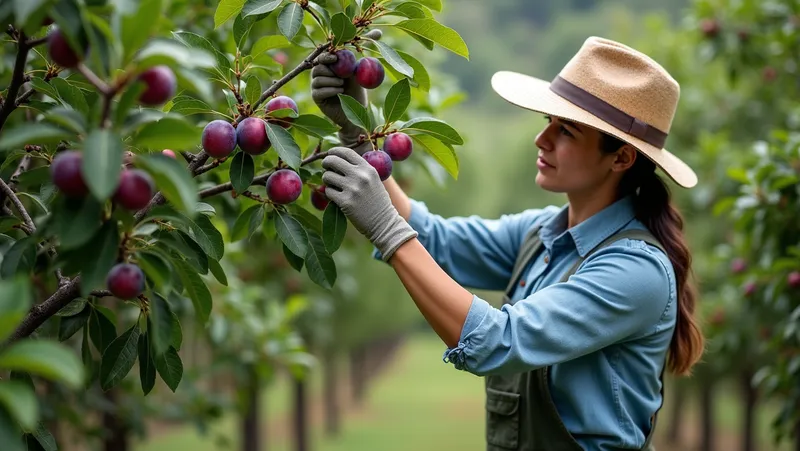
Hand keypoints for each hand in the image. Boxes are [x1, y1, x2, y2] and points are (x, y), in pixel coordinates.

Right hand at [311, 30, 381, 154]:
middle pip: (318, 64)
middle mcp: (320, 74)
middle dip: (329, 67)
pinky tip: (340, 92)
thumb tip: (378, 32)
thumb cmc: (358, 91)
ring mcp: (316, 86)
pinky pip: (318, 89)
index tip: (336, 56)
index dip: (328, 54)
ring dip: (333, 80)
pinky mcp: (316, 97)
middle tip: (341, 72)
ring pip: (318, 77)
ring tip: (342, 86)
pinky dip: (330, 89)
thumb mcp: (362, 70)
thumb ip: (366, 51)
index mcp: (330, 66)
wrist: (356, 114)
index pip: (324, 54)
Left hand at [321, 147, 416, 260]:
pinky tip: (337, 198)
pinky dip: (329, 194)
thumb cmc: (376, 200)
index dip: (334, 151)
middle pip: (332, 161)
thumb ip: (359, 169)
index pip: (346, 152)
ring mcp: (352, 189)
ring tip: (334, 186)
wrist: (384, 222)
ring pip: (327, 176)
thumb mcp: (373, 180)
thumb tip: (337, 157)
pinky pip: (328, 191)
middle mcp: (360, 176)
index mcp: (367, 168)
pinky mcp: (345, 202)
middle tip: (326, 168)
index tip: (330, 154)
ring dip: (327, 180)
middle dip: (326, 163)